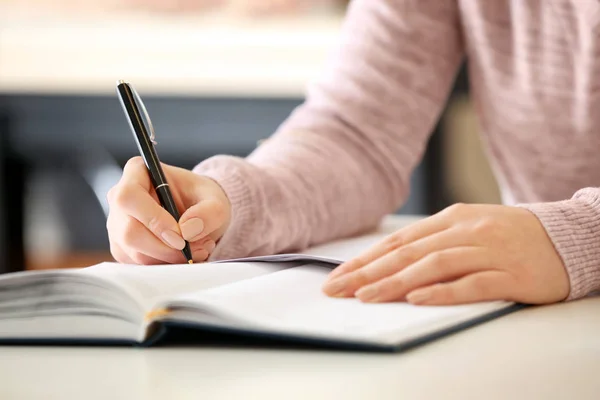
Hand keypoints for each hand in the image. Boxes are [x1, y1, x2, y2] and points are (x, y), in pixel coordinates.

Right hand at [106, 157, 230, 263]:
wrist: (198, 213)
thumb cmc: (201, 198)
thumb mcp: (216, 200)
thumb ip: (209, 211)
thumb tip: (188, 229)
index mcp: (137, 172)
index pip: (129, 196)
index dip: (153, 219)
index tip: (180, 235)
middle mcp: (120, 197)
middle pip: (129, 232)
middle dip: (166, 248)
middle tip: (193, 248)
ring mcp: (117, 224)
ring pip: (135, 253)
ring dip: (171, 258)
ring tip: (197, 249)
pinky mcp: (122, 248)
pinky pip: (140, 265)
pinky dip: (166, 265)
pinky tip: (184, 255)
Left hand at [322, 204, 569, 304]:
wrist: (567, 237)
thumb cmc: (508, 236)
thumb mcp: (468, 228)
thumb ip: (433, 241)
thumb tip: (388, 261)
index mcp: (452, 219)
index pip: (398, 240)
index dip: (365, 259)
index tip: (337, 276)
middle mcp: (466, 231)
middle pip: (408, 252)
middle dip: (368, 272)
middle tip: (338, 289)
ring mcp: (489, 251)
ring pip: (434, 265)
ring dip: (396, 282)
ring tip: (366, 297)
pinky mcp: (512, 275)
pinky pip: (473, 283)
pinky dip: (443, 291)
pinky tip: (418, 299)